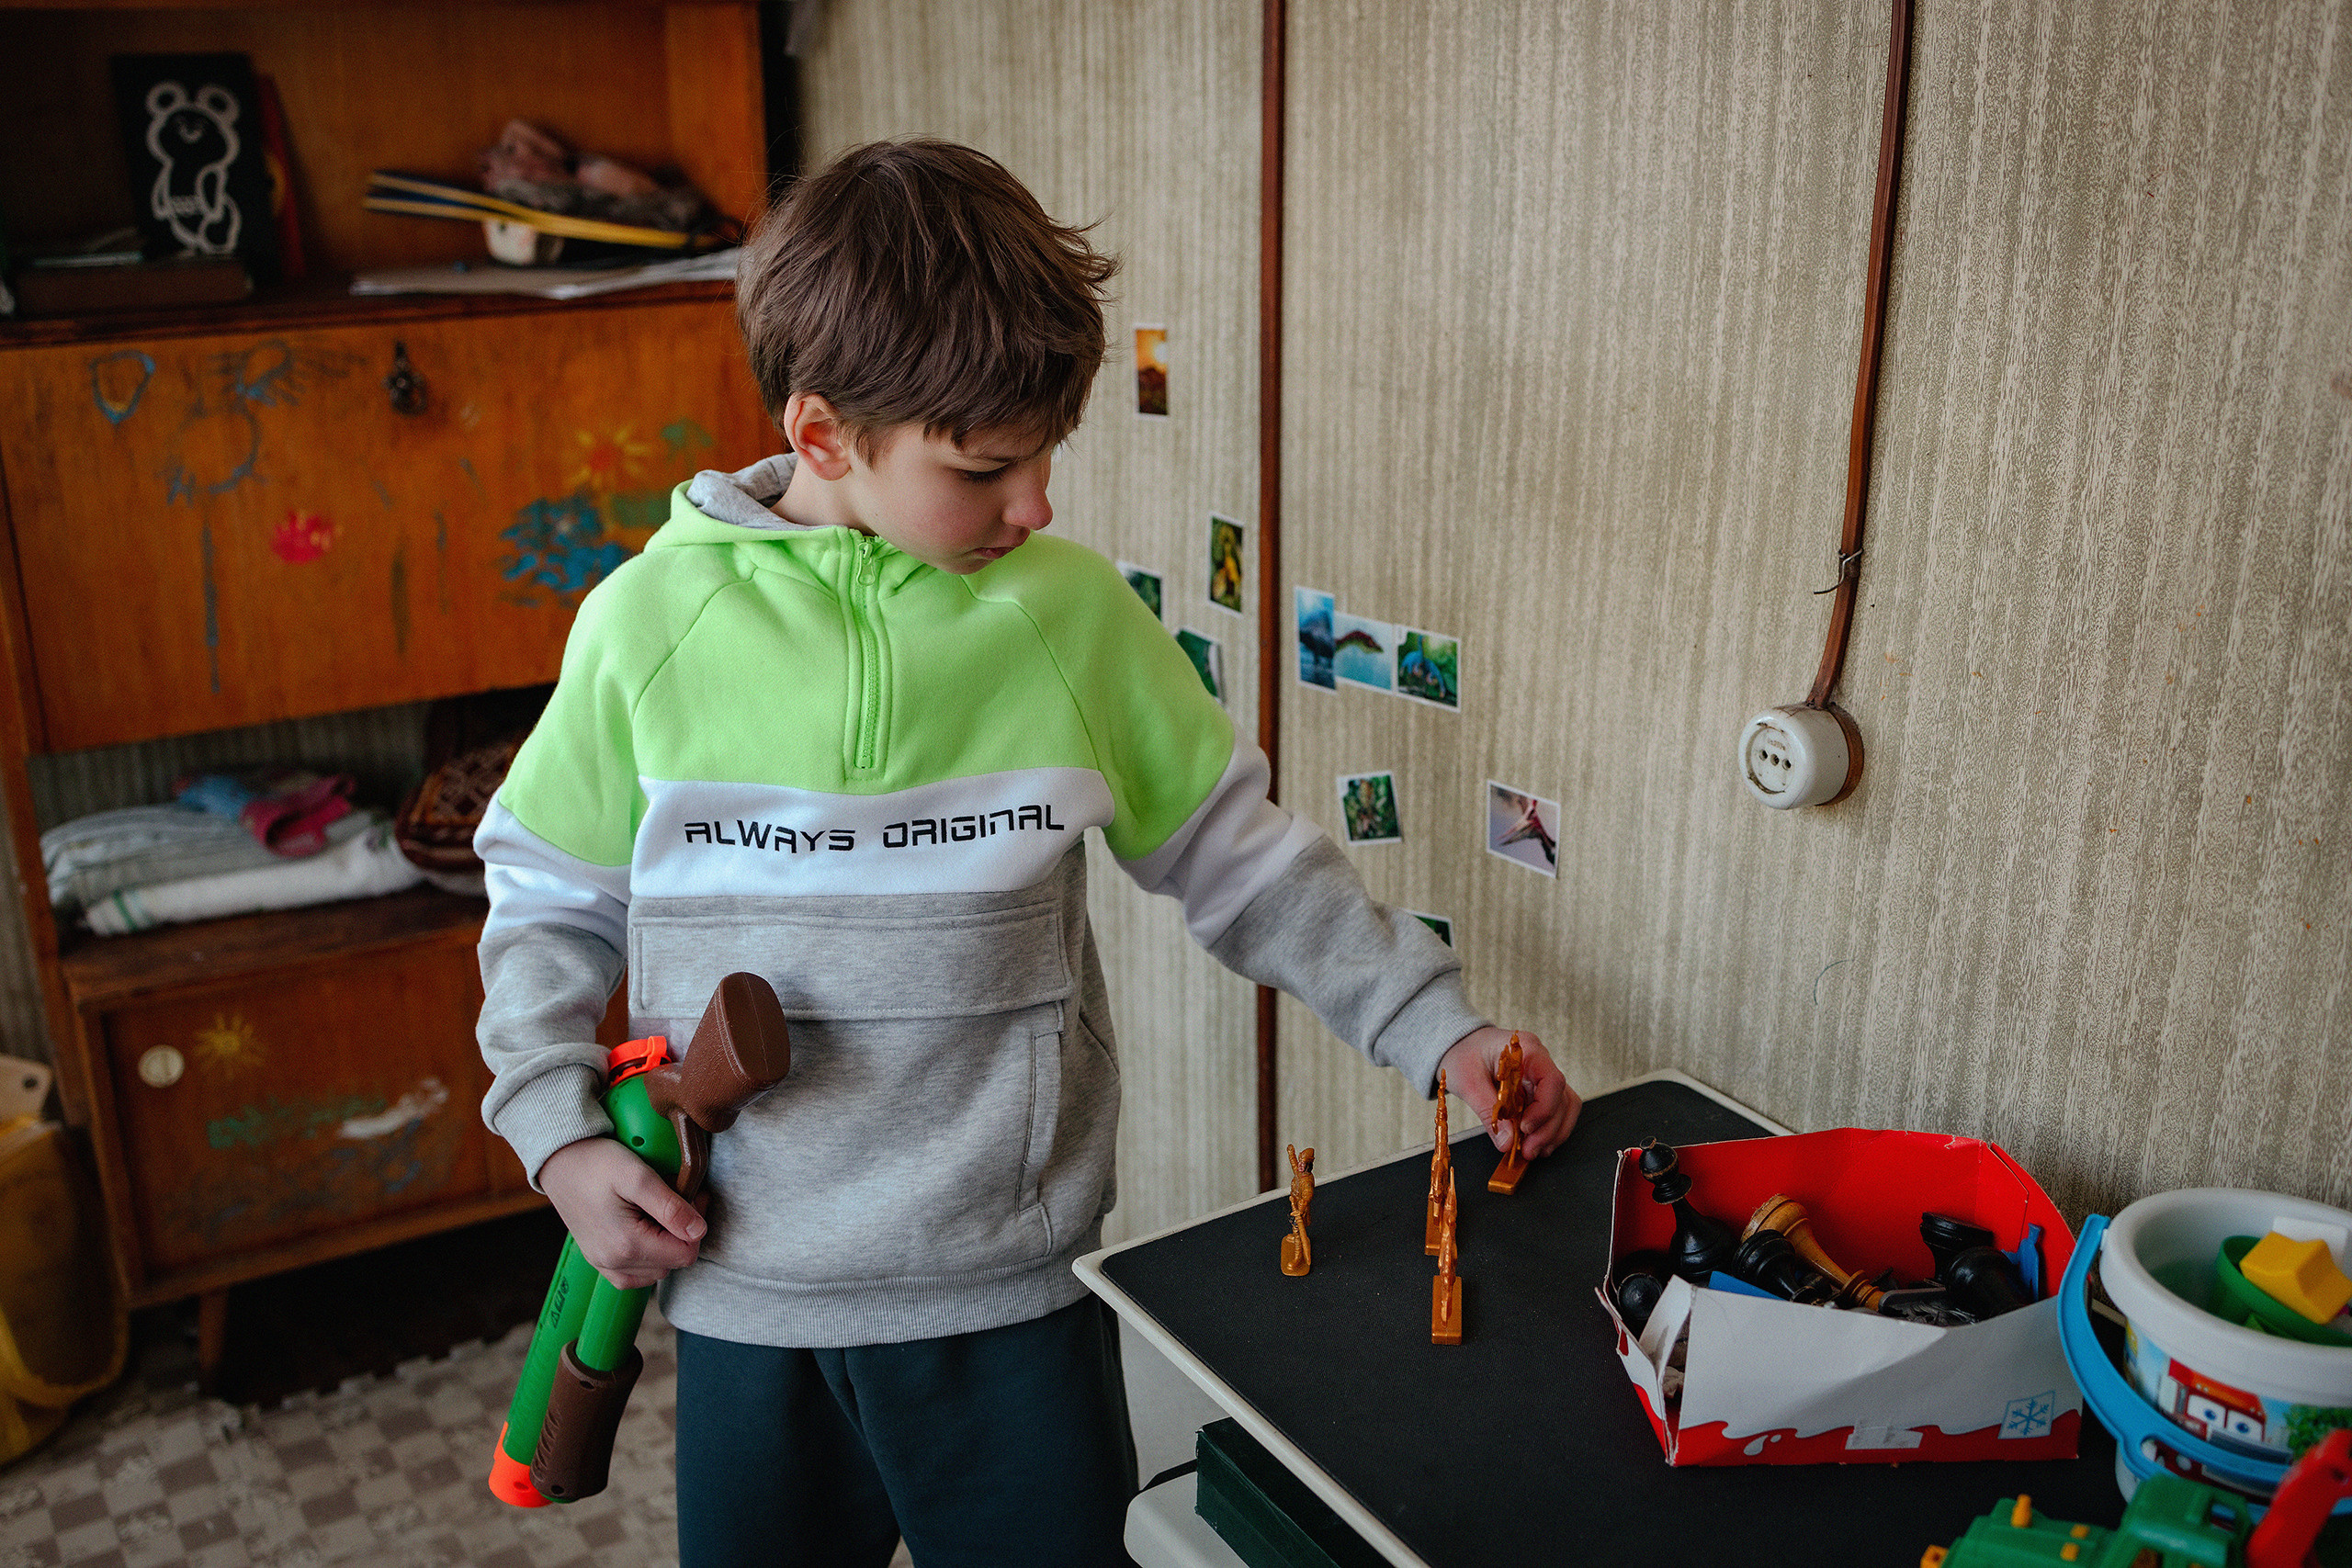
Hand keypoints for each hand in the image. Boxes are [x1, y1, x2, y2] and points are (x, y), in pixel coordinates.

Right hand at [539, 1136, 708, 1289]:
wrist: (559, 1161)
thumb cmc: (596, 1163)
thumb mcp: (638, 1176)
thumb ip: (670, 1207)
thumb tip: (699, 1231)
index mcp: (627, 1245)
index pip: (686, 1254)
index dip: (696, 1225)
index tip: (691, 1197)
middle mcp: (614, 1263)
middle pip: (673, 1263)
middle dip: (682, 1233)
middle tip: (677, 1199)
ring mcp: (604, 1265)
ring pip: (656, 1271)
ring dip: (666, 1245)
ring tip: (658, 1212)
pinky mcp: (598, 1260)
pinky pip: (634, 1274)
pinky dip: (648, 1257)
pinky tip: (645, 1230)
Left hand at [1439, 1026, 1580, 1159]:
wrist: (1459, 1044)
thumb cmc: (1463, 1054)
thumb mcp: (1468, 1082)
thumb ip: (1489, 1112)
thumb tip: (1507, 1143)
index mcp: (1527, 1049)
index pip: (1552, 1081)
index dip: (1544, 1109)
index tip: (1526, 1128)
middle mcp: (1541, 1061)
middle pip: (1562, 1098)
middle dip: (1548, 1129)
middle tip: (1528, 1151)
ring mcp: (1542, 1074)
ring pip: (1565, 1105)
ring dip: (1553, 1132)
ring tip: (1534, 1151)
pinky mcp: (1538, 1087)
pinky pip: (1555, 1108)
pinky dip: (1549, 1128)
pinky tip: (1537, 1143)